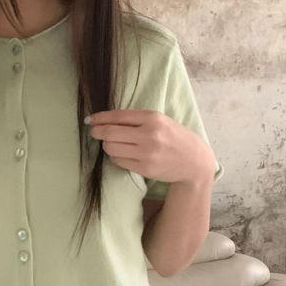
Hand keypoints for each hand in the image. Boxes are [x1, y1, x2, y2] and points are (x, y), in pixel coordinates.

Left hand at [87, 109, 215, 186]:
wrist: (194, 160)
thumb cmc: (173, 136)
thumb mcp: (159, 120)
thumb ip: (135, 119)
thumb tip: (103, 120)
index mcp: (152, 118)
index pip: (117, 116)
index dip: (99, 118)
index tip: (90, 120)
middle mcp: (149, 135)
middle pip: (109, 133)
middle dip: (97, 132)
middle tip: (95, 132)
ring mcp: (147, 153)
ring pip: (111, 148)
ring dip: (107, 145)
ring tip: (113, 143)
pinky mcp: (145, 169)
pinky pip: (119, 161)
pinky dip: (116, 156)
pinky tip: (123, 153)